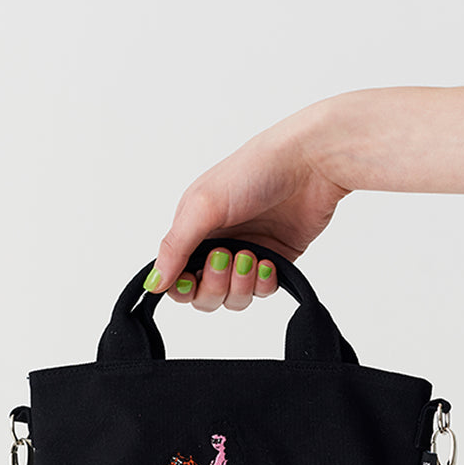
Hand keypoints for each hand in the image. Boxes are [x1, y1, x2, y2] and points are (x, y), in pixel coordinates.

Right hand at [141, 101, 350, 310]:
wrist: (310, 165)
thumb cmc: (255, 171)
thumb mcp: (203, 206)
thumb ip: (175, 247)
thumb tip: (152, 283)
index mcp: (193, 228)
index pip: (176, 277)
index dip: (182, 287)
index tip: (192, 280)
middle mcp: (217, 243)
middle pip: (203, 295)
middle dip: (214, 285)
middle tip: (226, 257)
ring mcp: (246, 255)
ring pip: (233, 299)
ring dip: (240, 285)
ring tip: (252, 258)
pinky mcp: (274, 263)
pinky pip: (261, 293)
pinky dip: (264, 283)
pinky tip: (270, 261)